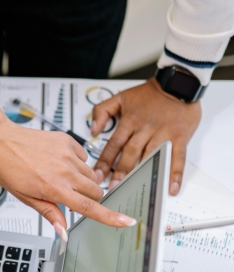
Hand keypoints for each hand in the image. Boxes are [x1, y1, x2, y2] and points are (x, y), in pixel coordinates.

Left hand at [0, 82, 135, 231]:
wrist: (0, 141)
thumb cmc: (8, 168)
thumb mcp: (26, 197)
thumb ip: (49, 212)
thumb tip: (63, 231)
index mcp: (55, 188)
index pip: (89, 207)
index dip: (110, 216)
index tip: (127, 221)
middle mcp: (65, 170)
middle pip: (96, 191)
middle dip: (90, 198)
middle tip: (71, 196)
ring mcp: (68, 154)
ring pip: (91, 175)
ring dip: (83, 181)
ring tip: (59, 177)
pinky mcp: (68, 140)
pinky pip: (84, 157)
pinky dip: (76, 164)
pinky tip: (59, 163)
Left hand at [91, 78, 201, 194]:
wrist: (178, 82)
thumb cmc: (149, 93)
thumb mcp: (121, 97)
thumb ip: (102, 111)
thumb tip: (92, 130)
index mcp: (129, 121)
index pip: (113, 144)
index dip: (104, 161)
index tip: (96, 176)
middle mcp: (145, 129)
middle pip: (130, 153)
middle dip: (121, 171)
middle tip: (113, 188)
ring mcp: (163, 133)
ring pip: (150, 156)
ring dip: (143, 174)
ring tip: (136, 190)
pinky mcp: (180, 136)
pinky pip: (177, 157)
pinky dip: (175, 173)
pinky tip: (171, 188)